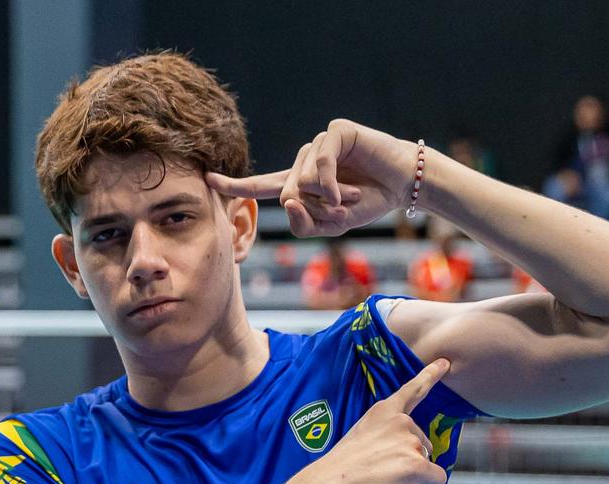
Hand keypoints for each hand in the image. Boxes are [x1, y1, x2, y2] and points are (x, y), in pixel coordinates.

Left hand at [207, 119, 413, 236]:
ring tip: (352, 194)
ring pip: (301, 181)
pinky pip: (319, 164)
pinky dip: (331, 184)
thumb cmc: (366, 202)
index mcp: (298, 182)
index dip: (235, 185)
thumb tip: (286, 201)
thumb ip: (304, 223)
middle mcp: (304, 161)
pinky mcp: (335, 132)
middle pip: (286, 193)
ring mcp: (317, 145)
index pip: (261, 186)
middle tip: (341, 207)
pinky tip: (348, 189)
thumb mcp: (331, 225)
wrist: (401, 184)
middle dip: (315, 209)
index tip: (208, 181)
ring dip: (328, 198)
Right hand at [305, 359, 451, 483]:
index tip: (445, 363)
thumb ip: (384, 437)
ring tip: (381, 479)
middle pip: (422, 443)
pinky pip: (435, 478)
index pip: (411, 391)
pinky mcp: (417, 464)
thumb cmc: (338, 470)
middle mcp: (401, 421)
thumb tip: (401, 456)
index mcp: (383, 412)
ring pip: (426, 462)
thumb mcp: (360, 439)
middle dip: (409, 459)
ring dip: (411, 474)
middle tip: (378, 470)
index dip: (430, 376)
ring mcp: (410, 442)